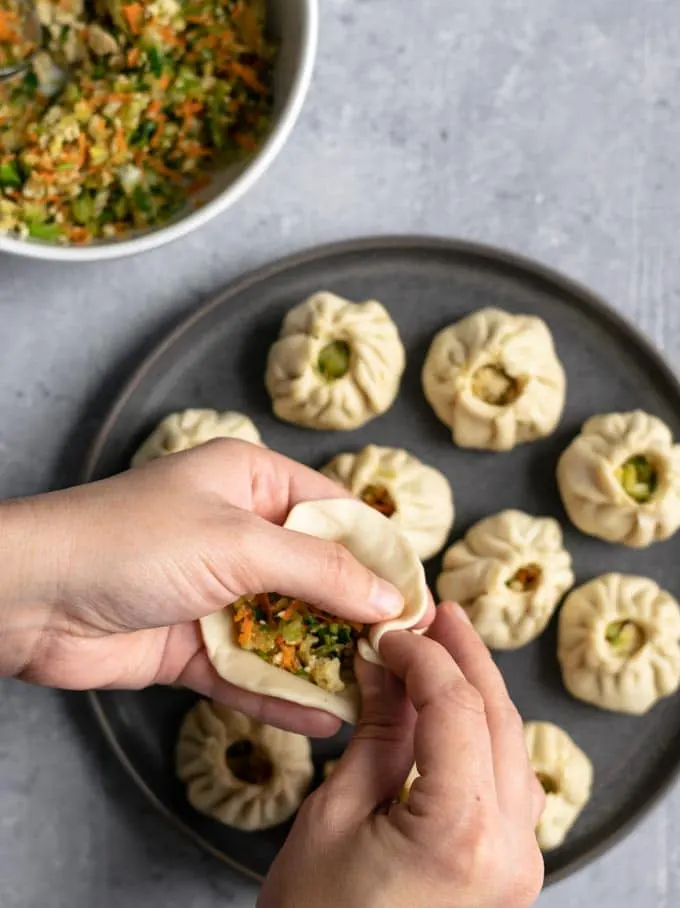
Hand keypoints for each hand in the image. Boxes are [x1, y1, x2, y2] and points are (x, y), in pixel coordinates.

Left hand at [0, 439, 408, 736]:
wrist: (32, 596)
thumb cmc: (131, 541)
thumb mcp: (239, 543)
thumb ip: (319, 572)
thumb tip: (390, 596)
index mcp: (251, 482)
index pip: (335, 514)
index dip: (380, 555)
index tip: (420, 597)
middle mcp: (240, 533)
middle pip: (316, 576)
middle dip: (356, 616)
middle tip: (404, 656)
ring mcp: (216, 591)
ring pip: (287, 629)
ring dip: (324, 662)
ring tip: (375, 696)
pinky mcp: (193, 644)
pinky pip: (250, 670)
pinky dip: (282, 694)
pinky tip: (322, 720)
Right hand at [260, 603, 544, 907]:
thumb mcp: (333, 816)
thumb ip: (375, 733)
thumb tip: (385, 665)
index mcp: (462, 831)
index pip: (457, 706)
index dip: (423, 655)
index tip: (391, 631)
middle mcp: (510, 847)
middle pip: (500, 719)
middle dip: (467, 657)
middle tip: (437, 613)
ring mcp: (519, 865)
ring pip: (513, 748)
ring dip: (479, 693)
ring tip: (444, 650)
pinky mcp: (510, 873)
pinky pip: (509, 785)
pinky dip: (483, 737)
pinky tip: (455, 712)